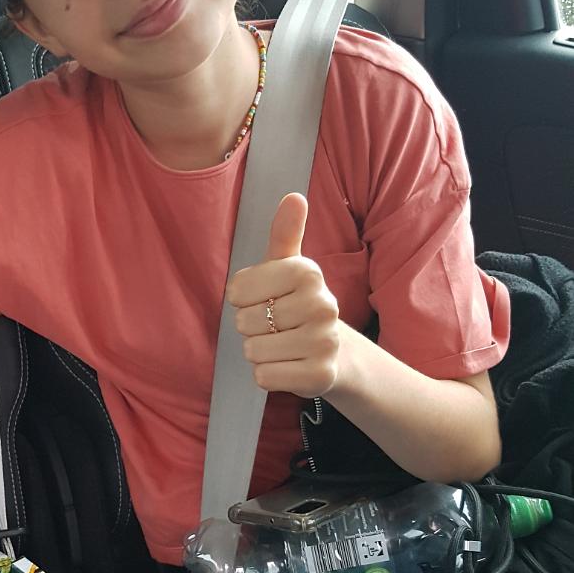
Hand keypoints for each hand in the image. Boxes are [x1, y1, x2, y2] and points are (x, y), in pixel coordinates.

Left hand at [227, 192, 340, 398]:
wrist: (335, 352)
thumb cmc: (299, 304)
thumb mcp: (288, 267)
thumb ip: (284, 234)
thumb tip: (294, 196)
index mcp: (308, 272)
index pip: (238, 289)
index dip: (241, 298)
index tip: (262, 298)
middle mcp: (322, 304)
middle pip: (244, 321)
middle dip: (251, 327)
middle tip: (276, 326)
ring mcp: (323, 341)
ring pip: (253, 350)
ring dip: (259, 352)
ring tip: (282, 345)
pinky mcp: (319, 374)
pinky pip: (265, 376)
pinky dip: (268, 374)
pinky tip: (288, 365)